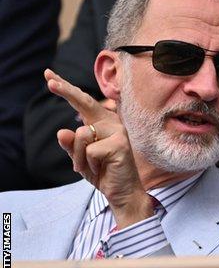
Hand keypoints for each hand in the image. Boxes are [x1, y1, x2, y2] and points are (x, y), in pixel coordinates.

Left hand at [45, 69, 152, 228]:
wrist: (122, 192)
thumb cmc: (103, 172)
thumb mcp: (79, 158)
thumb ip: (71, 145)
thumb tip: (62, 132)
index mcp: (103, 123)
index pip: (82, 102)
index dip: (66, 88)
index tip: (49, 75)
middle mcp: (112, 122)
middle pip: (84, 103)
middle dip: (66, 91)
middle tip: (48, 79)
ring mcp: (118, 131)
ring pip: (81, 135)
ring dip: (78, 157)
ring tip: (93, 166)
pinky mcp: (119, 144)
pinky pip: (88, 150)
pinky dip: (88, 164)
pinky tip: (102, 168)